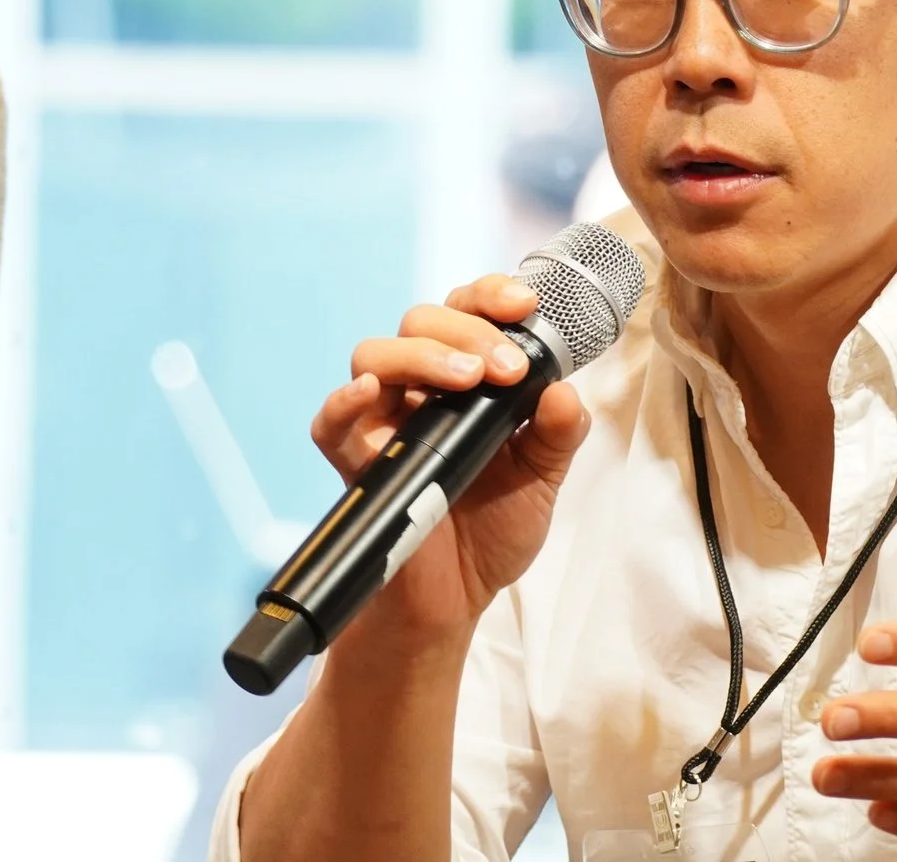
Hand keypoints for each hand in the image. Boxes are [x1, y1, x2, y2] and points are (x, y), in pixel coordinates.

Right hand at [310, 273, 591, 649]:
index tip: (526, 305)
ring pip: (375, 356)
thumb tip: (564, 391)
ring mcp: (384, 423)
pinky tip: (371, 396)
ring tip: (468, 381)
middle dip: (467, 330)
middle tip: (507, 370)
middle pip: (420, 320)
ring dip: (421, 355)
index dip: (491, 296)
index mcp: (467, 380)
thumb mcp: (543, 478)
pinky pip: (331, 423)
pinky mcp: (355, 464)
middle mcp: (420, 391)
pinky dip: (346, 402)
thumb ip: (558, 433)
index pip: (467, 311)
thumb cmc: (494, 529)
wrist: (455, 600)